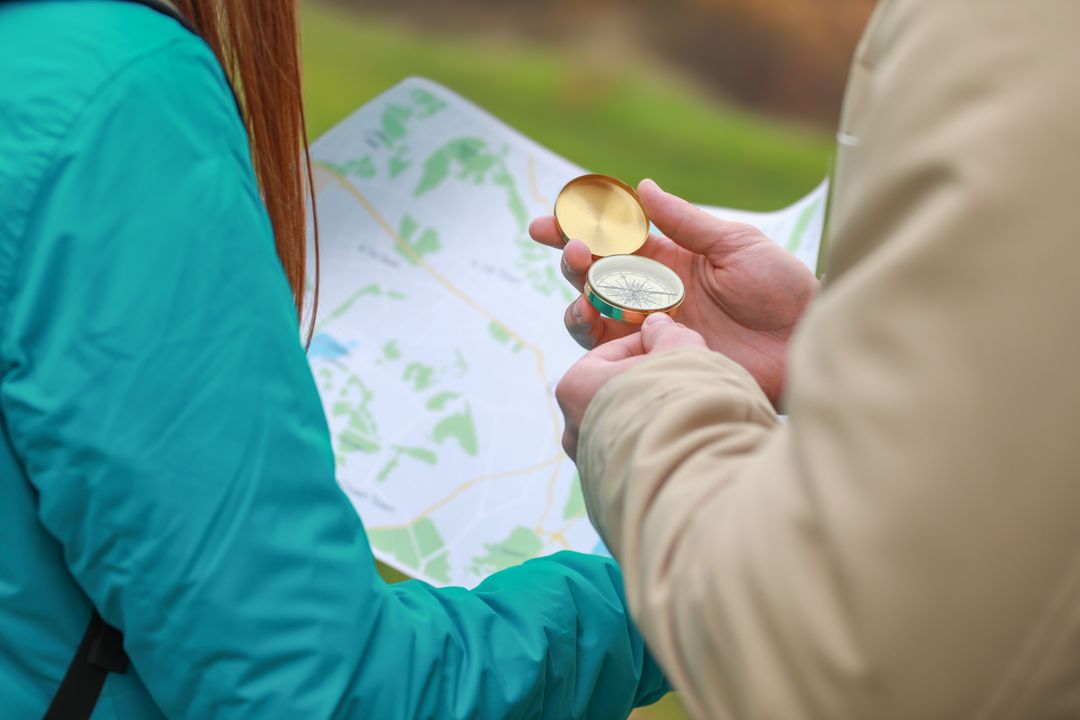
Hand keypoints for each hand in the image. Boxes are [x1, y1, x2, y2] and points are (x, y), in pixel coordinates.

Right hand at [530, 179, 817, 406]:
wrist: (804, 345)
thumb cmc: (780, 290)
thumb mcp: (736, 246)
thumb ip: (686, 222)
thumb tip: (640, 186)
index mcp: (668, 259)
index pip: (612, 240)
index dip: (577, 228)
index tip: (549, 221)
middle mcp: (651, 294)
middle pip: (593, 276)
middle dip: (573, 260)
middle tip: (575, 250)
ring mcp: (648, 331)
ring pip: (592, 316)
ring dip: (578, 300)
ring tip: (585, 287)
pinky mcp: (652, 364)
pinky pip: (609, 354)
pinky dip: (594, 337)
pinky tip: (596, 320)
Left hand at [556, 313, 706, 459]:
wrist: (689, 468)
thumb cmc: (677, 402)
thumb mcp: (678, 349)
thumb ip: (666, 332)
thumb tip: (658, 326)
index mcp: (575, 386)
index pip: (615, 353)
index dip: (652, 346)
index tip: (677, 349)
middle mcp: (573, 428)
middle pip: (618, 390)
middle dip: (650, 382)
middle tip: (686, 379)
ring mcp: (589, 463)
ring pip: (627, 424)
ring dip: (653, 414)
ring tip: (689, 410)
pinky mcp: (609, 490)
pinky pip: (635, 455)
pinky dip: (654, 446)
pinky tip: (683, 440)